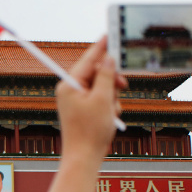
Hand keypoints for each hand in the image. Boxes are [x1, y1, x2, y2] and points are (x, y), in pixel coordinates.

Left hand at [56, 36, 126, 161]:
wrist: (84, 158)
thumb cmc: (90, 131)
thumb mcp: (103, 99)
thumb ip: (106, 76)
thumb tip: (108, 58)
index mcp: (69, 85)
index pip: (88, 59)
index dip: (101, 47)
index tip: (110, 34)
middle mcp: (70, 90)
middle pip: (96, 73)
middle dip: (111, 81)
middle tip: (122, 86)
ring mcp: (76, 100)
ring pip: (101, 87)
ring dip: (112, 97)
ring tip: (111, 112)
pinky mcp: (83, 110)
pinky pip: (100, 100)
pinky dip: (109, 107)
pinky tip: (110, 119)